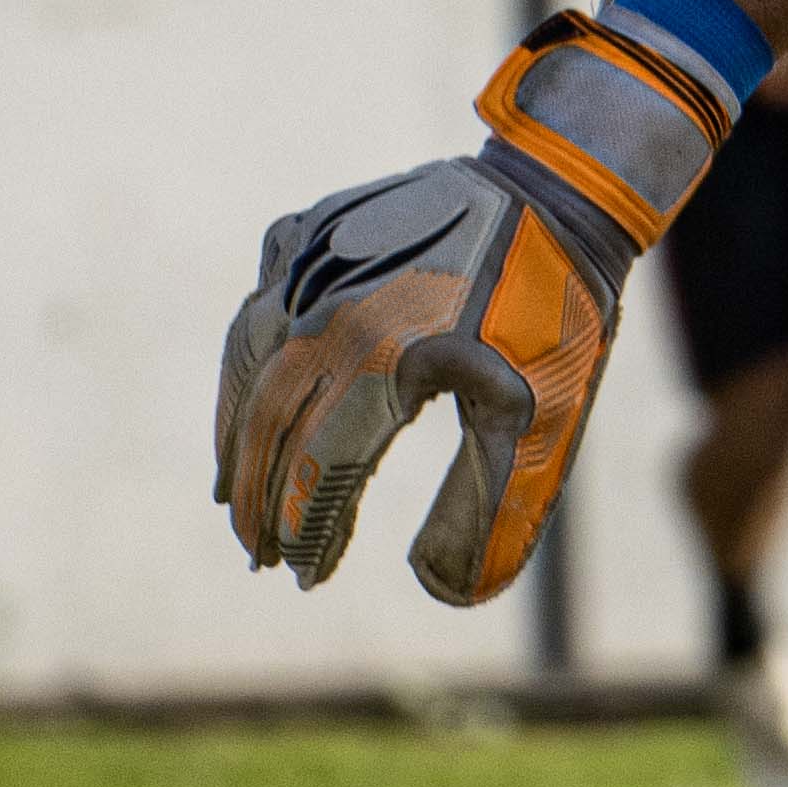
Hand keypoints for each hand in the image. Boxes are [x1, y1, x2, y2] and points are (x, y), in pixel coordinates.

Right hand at [216, 15, 731, 602]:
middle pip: (269, 424)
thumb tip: (444, 594)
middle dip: (258, 498)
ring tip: (229, 495)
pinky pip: (259, 307)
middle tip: (257, 555)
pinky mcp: (306, 234)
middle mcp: (329, 313)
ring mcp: (308, 266)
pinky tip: (243, 396)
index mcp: (383, 362)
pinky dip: (242, 362)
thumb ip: (492, 510)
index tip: (304, 578)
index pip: (321, 469)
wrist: (558, 192)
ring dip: (235, 436)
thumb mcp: (540, 420)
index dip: (307, 529)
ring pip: (248, 364)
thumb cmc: (556, 314)